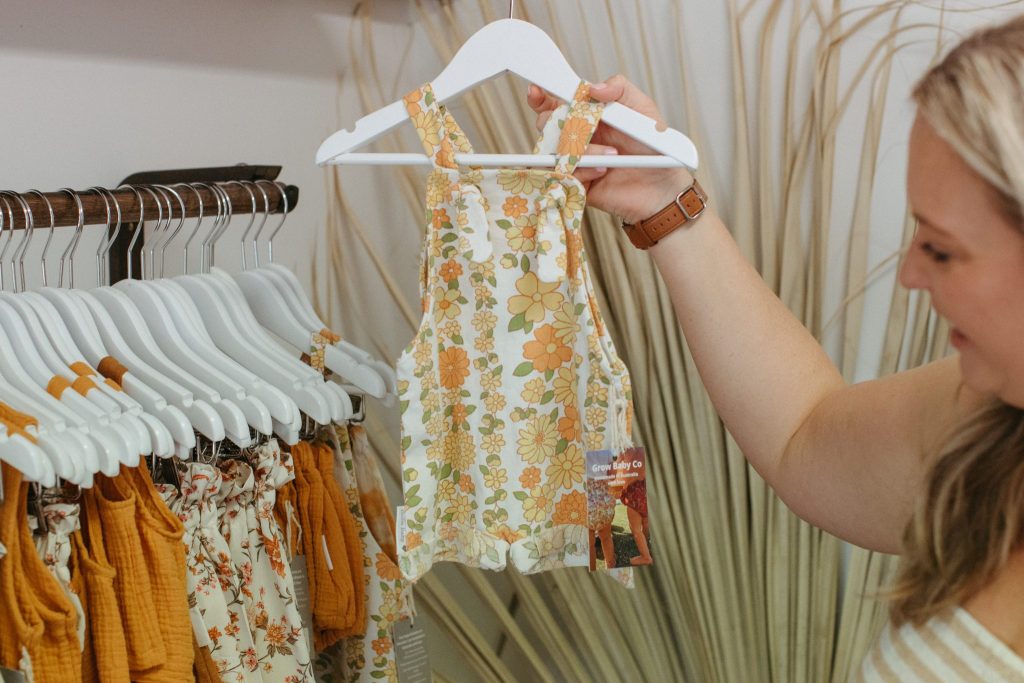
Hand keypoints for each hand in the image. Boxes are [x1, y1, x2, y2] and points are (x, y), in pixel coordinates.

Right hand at [527, 75, 693, 223]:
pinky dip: (584, 170)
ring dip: (581, 150)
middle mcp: (577, 137)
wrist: (662, 187)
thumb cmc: (654, 148)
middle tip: (586, 128)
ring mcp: (574, 161)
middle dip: (558, 123)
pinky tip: (603, 171)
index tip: (536, 92)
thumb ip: (619, 88)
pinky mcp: (575, 185)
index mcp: (587, 116)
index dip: (541, 97)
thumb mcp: (642, 109)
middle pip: (546, 126)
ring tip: (611, 155)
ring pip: (554, 151)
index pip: (556, 103)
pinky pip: (563, 175)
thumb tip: (592, 87)